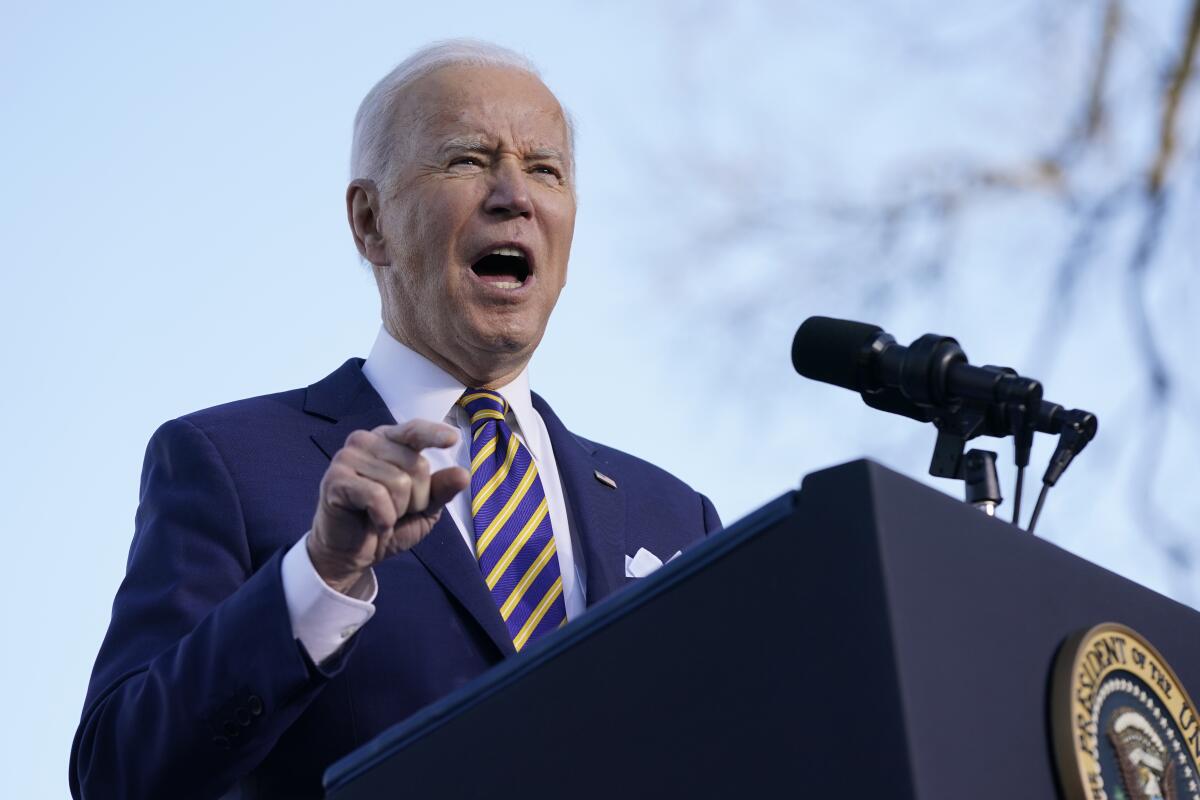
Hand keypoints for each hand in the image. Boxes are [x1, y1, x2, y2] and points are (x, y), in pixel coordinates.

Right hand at [308, 420, 469, 593]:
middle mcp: (366, 441)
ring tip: (382, 516)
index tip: (453, 440)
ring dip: (398, 511)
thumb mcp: (424, 508)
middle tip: (396, 511)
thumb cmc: (387, 523)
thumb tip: (463, 475)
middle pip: (416, 465)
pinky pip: (376, 496)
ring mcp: (347, 458)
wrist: (351, 554)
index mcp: (388, 440)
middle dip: (416, 498)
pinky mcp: (335, 480)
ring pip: (398, 482)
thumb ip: (441, 489)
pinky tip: (374, 523)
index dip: (434, 434)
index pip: (414, 431)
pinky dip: (383, 518)